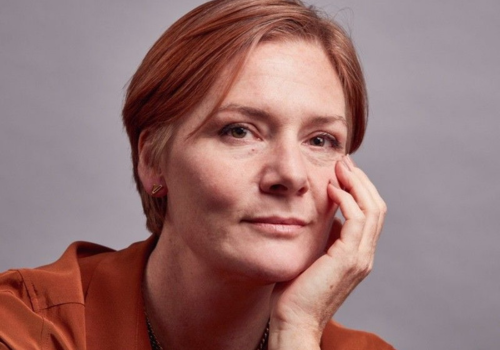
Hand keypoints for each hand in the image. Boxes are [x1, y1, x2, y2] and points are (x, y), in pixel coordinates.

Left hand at [268, 155, 386, 349]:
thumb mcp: (313, 256)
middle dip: (361, 180)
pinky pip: (357, 220)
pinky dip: (347, 200)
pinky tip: (331, 188)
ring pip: (372, 210)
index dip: (359, 189)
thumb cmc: (296, 291)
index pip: (369, 213)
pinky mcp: (349, 259)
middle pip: (377, 207)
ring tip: (340, 166)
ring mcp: (360, 258)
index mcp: (357, 255)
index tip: (342, 170)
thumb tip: (323, 214)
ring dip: (357, 184)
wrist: (294, 320)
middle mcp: (364, 255)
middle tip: (344, 160)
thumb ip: (324, 237)